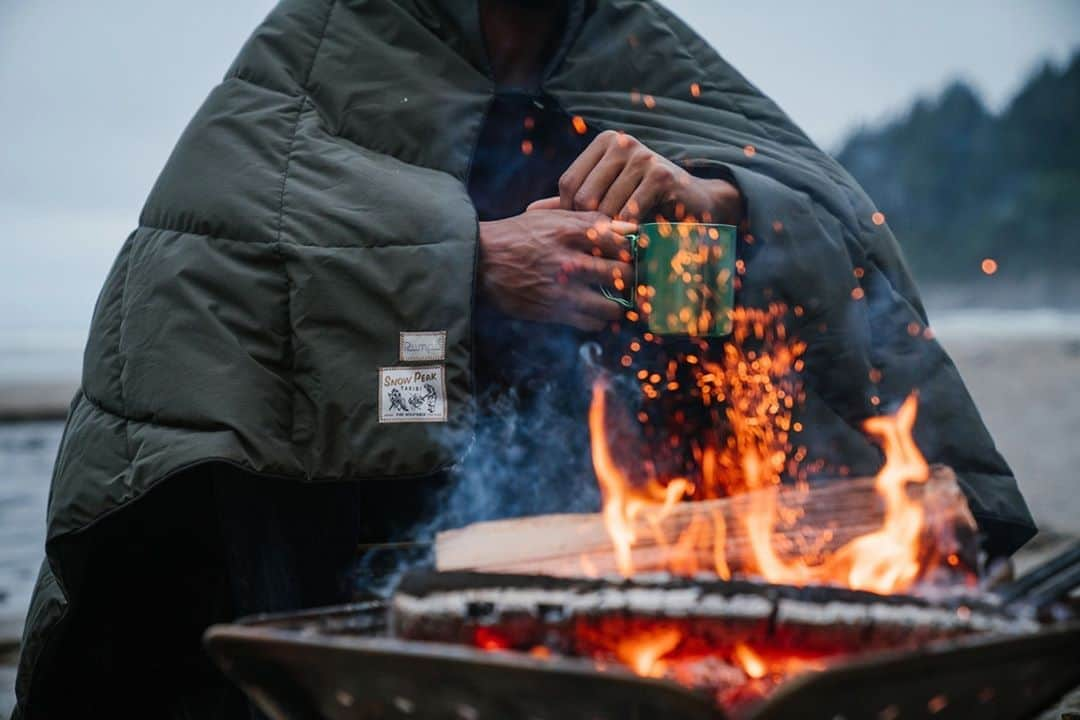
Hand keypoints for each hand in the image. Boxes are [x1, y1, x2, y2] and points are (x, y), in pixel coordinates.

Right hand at [478, 209, 636, 331]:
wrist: (481, 261)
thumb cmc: (517, 235)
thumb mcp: (550, 217)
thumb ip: (589, 220)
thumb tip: (627, 227)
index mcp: (571, 232)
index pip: (622, 241)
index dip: (633, 250)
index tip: (633, 254)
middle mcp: (570, 261)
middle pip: (623, 274)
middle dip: (630, 278)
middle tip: (628, 278)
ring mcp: (563, 290)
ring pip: (612, 306)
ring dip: (617, 304)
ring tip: (613, 298)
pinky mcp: (553, 311)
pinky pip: (591, 323)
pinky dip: (597, 319)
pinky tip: (593, 310)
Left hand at [530, 130, 742, 224]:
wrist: (698, 205)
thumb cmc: (648, 204)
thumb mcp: (606, 198)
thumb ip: (570, 203)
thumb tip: (528, 210)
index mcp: (605, 143)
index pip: (568, 184)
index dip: (572, 214)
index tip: (589, 229)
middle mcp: (622, 143)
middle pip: (583, 196)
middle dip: (592, 225)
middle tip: (608, 240)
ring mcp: (642, 155)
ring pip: (605, 208)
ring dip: (613, 232)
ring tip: (624, 241)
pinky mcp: (660, 174)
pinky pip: (629, 213)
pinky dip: (631, 232)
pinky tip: (640, 237)